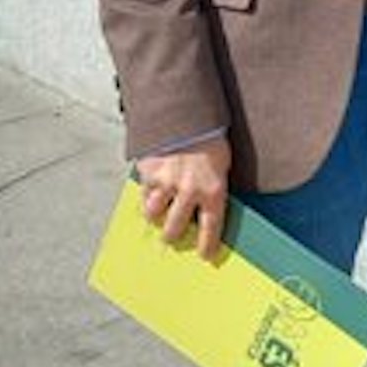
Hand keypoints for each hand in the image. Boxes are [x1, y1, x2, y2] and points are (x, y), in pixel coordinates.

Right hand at [136, 138, 231, 257]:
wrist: (189, 112)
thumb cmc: (211, 137)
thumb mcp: (222, 164)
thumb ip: (213, 187)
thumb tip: (208, 207)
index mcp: (213, 190)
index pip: (210, 228)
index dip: (206, 244)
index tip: (205, 255)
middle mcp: (189, 191)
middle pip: (174, 229)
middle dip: (172, 236)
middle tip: (172, 236)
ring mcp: (167, 182)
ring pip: (153, 214)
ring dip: (155, 215)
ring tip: (158, 212)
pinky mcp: (149, 172)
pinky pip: (144, 192)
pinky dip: (147, 192)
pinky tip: (151, 187)